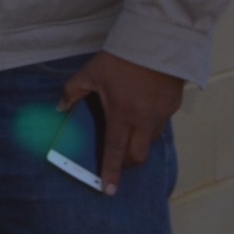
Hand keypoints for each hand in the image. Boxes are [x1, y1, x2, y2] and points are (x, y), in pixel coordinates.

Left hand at [58, 51, 185, 194]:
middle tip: (118, 160)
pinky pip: (160, 125)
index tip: (109, 190)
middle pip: (137, 155)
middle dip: (127, 163)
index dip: (110, 172)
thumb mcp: (90, 73)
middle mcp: (144, 120)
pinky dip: (149, 126)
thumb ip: (73, 92)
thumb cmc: (120, 59)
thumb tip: (60, 107)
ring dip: (139, 144)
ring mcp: (161, 115)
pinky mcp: (173, 107)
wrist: (156, 43)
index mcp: (122, 114)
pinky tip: (142, 112)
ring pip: (150, 141)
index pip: (114, 151)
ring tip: (128, 132)